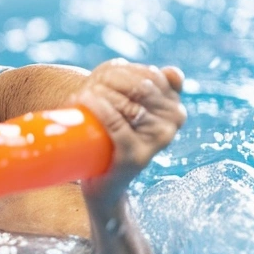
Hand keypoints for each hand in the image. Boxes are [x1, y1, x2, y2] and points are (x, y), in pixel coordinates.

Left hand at [72, 59, 185, 211]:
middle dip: (109, 81)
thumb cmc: (112, 134)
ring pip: (128, 105)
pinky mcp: (136, 156)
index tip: (100, 77)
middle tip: (87, 88)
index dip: (122, 72)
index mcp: (174, 105)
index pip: (151, 76)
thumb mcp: (133, 104)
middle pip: (139, 88)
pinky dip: (99, 109)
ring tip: (79, 97)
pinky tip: (84, 99)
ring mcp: (157, 140)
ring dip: (98, 94)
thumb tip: (173, 72)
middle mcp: (173, 122)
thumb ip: (153, 84)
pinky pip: (118, 125)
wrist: (104, 181)